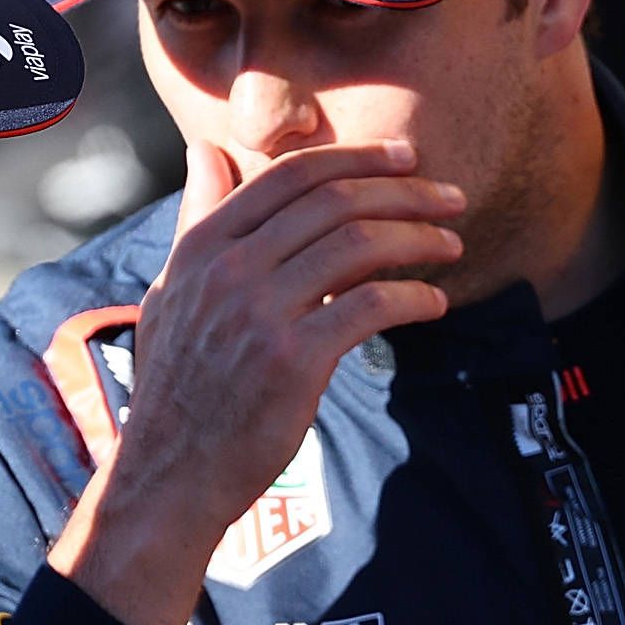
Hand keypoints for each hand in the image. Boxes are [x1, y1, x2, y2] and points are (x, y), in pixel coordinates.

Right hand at [49, 138, 462, 624]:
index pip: (291, 174)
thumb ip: (198, 220)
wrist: (172, 473)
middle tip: (450, 197)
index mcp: (203, 245)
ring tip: (452, 245)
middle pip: (335, 201)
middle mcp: (229, 269)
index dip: (357, 157)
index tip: (405, 159)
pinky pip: (372, 307)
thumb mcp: (174, 291)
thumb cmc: (179, 385)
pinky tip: (434, 304)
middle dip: (404, 191)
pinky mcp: (294, 361)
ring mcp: (261, 313)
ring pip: (359, 245)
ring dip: (419, 239)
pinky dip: (414, 298)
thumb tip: (206, 151)